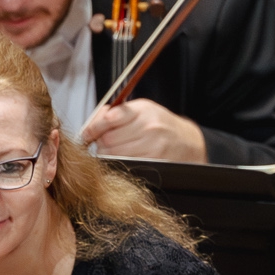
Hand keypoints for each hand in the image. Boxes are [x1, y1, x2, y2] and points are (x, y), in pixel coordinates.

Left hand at [80, 98, 207, 161]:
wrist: (188, 141)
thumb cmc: (161, 124)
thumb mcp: (141, 110)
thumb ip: (116, 112)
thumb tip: (91, 123)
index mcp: (143, 110)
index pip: (109, 118)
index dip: (93, 128)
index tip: (87, 134)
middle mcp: (149, 127)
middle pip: (109, 140)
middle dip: (100, 143)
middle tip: (102, 143)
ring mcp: (153, 145)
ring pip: (115, 154)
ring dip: (109, 155)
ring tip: (114, 151)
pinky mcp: (156, 161)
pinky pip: (127, 164)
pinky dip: (120, 163)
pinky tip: (124, 158)